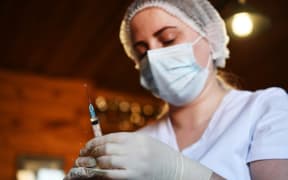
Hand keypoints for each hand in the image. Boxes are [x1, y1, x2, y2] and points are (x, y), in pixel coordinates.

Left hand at [65, 132, 212, 179]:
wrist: (176, 170)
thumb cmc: (158, 155)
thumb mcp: (144, 142)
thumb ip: (126, 142)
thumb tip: (103, 145)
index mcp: (137, 139)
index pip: (109, 138)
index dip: (94, 142)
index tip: (86, 147)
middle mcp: (135, 150)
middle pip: (106, 149)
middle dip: (91, 153)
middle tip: (82, 157)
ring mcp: (135, 164)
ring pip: (106, 162)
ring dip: (93, 163)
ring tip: (85, 165)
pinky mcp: (134, 177)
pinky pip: (111, 175)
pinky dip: (100, 173)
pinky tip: (94, 173)